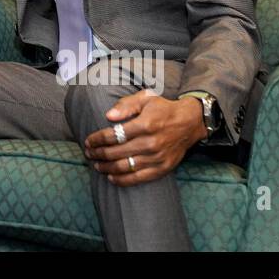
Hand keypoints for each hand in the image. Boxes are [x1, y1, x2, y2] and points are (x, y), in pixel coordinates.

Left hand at [81, 91, 205, 186]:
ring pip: (125, 167)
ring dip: (106, 168)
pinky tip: (111, 177)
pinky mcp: (162, 168)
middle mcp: (151, 143)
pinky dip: (122, 180)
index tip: (88, 141)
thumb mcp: (145, 98)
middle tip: (88, 153)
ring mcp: (157, 158)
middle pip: (116, 152)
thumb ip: (126, 105)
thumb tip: (108, 116)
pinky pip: (138, 178)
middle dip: (98, 154)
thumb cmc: (163, 108)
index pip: (114, 135)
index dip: (97, 139)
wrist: (190, 123)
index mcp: (145, 124)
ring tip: (96, 165)